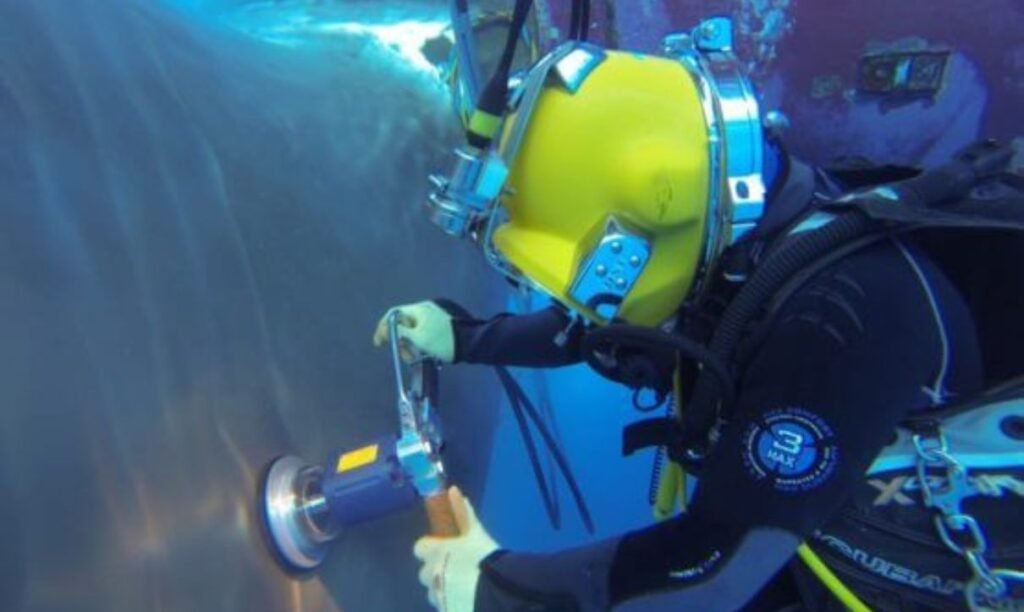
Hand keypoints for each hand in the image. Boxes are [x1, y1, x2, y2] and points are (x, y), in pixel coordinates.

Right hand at [372, 301, 454, 362]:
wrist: (471, 343)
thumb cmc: (442, 341)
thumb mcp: (417, 338)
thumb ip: (398, 333)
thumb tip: (385, 330)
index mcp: (418, 310)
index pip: (393, 315)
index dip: (383, 328)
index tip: (379, 344)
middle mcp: (425, 309)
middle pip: (403, 324)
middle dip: (401, 341)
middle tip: (405, 356)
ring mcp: (433, 316)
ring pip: (413, 330)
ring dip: (410, 344)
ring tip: (414, 358)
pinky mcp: (440, 325)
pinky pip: (423, 332)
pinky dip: (419, 343)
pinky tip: (423, 354)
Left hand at [414, 487, 499, 611]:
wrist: (494, 592)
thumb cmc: (484, 558)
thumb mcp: (476, 533)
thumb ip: (463, 513)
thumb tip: (453, 490)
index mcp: (436, 552)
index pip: (419, 548)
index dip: (429, 549)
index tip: (443, 549)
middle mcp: (431, 574)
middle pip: (424, 573)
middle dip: (436, 572)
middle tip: (456, 570)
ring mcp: (437, 595)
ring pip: (433, 593)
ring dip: (443, 590)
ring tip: (462, 589)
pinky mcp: (445, 610)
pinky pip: (444, 606)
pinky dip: (451, 603)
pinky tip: (466, 600)